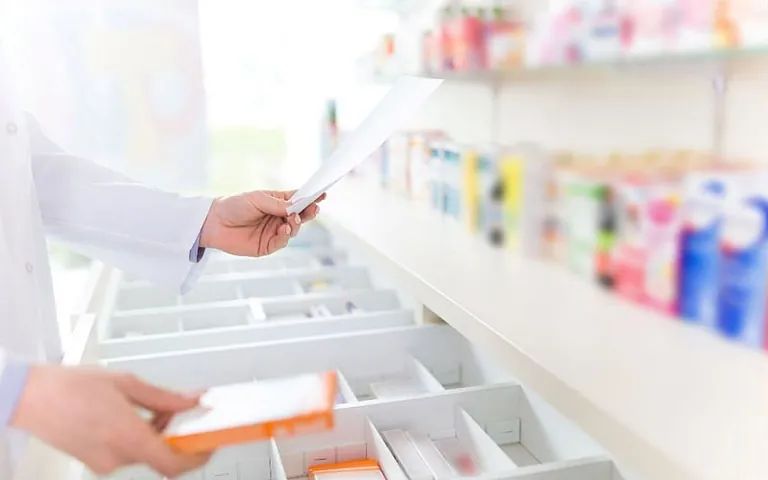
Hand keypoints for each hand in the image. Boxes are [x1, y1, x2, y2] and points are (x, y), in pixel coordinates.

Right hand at [11, 366, 210, 476]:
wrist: (29, 397)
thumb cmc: (70, 387)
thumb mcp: (127, 383)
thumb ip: (165, 396)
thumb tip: (192, 400)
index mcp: (128, 437)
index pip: (173, 463)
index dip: (197, 457)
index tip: (209, 444)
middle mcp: (117, 457)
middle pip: (162, 453)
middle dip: (175, 433)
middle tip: (179, 409)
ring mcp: (104, 462)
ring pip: (145, 452)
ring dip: (157, 432)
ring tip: (151, 405)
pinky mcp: (95, 461)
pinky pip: (128, 452)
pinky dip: (138, 436)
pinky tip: (132, 414)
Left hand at [200, 190, 323, 256]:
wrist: (214, 223)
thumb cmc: (234, 205)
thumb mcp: (257, 199)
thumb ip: (277, 204)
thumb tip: (294, 208)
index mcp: (278, 202)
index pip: (298, 199)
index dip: (311, 198)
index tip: (322, 194)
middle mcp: (279, 217)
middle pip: (301, 216)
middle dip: (309, 212)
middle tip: (314, 209)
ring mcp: (274, 232)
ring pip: (294, 230)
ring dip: (296, 224)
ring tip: (291, 219)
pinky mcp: (267, 246)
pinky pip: (282, 242)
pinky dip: (285, 236)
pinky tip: (283, 229)